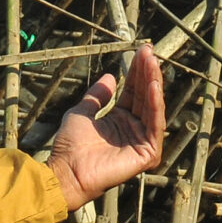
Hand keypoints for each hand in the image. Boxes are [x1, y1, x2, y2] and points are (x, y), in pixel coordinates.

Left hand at [47, 40, 165, 211]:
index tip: (141, 52)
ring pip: (152, 108)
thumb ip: (97, 95)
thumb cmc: (70, 146)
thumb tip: (110, 76)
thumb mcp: (83, 111)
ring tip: (152, 63)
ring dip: (153, 84)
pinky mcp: (147, 154)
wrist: (66, 171)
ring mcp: (140, 142)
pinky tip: (154, 86)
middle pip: (144, 98)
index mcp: (119, 121)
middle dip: (147, 73)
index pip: (133, 93)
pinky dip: (156, 106)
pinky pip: (154, 125)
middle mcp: (132, 130)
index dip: (137, 73)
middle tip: (149, 51)